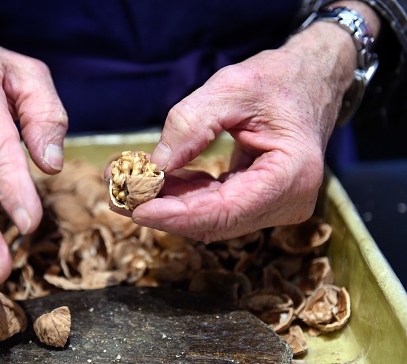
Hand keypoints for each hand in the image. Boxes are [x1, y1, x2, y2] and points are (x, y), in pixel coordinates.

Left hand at [130, 20, 361, 241]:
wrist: (310, 80)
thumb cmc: (279, 79)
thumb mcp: (232, 87)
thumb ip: (191, 124)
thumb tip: (156, 165)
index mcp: (292, 175)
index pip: (225, 211)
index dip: (176, 215)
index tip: (135, 209)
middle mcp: (288, 201)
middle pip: (213, 221)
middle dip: (162, 210)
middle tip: (117, 195)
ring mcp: (275, 205)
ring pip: (209, 217)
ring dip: (167, 203)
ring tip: (125, 184)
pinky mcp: (259, 201)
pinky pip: (214, 205)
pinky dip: (182, 195)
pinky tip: (152, 180)